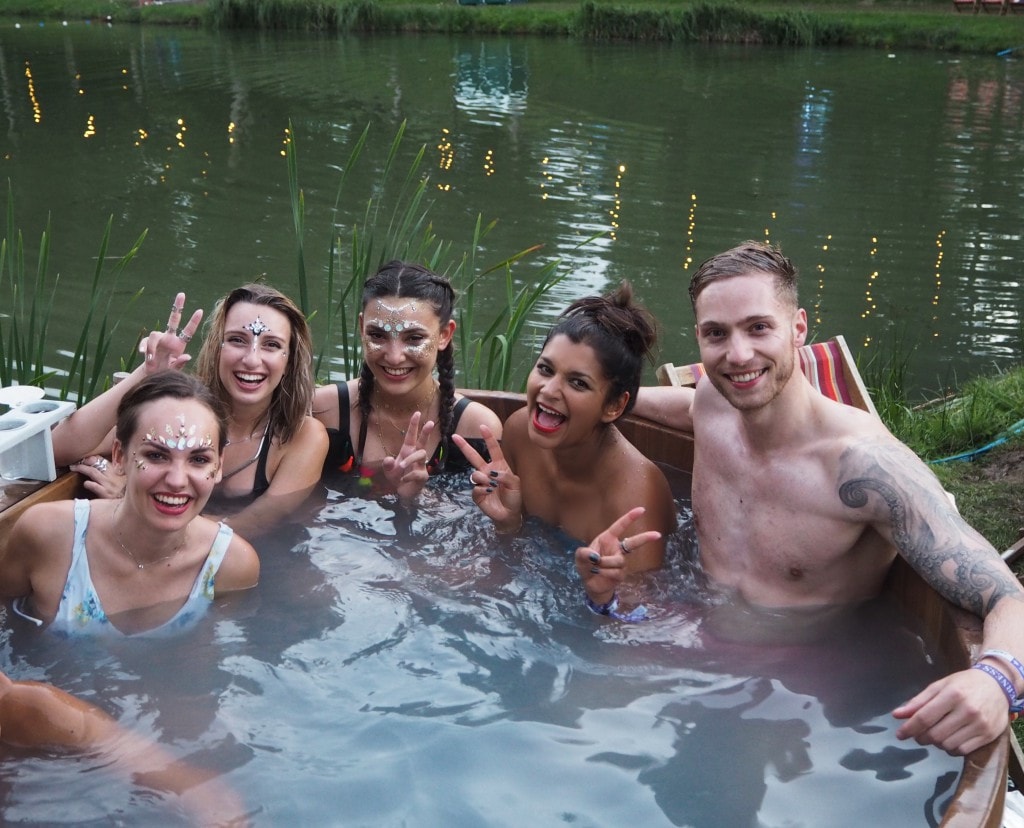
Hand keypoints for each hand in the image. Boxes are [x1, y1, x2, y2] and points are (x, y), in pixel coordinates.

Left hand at [70, 455, 124, 498]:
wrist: (133, 504)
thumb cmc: (128, 495)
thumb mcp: (126, 483)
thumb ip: (118, 476)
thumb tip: (105, 471)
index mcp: (119, 472)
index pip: (104, 460)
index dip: (94, 458)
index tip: (86, 458)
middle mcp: (114, 476)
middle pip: (97, 463)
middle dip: (85, 461)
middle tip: (75, 462)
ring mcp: (110, 484)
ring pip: (93, 472)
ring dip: (82, 468)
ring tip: (74, 468)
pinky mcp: (106, 494)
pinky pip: (94, 486)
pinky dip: (88, 483)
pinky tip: (85, 484)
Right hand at [137, 292, 202, 373]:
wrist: (154, 374)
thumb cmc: (166, 371)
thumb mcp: (174, 370)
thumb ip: (180, 363)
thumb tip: (187, 356)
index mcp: (179, 344)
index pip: (188, 331)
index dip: (193, 321)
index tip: (200, 310)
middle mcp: (170, 339)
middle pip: (173, 320)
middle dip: (177, 307)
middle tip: (182, 294)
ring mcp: (159, 340)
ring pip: (155, 334)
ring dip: (152, 347)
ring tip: (151, 359)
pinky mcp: (149, 344)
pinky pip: (145, 342)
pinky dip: (145, 347)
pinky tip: (144, 354)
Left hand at [381, 411, 434, 500]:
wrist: (403, 493)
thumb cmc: (397, 477)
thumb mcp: (389, 470)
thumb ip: (387, 464)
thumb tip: (389, 459)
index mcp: (408, 451)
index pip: (412, 436)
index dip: (414, 425)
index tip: (417, 412)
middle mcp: (416, 456)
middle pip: (423, 442)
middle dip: (426, 432)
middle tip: (430, 422)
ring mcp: (421, 466)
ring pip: (421, 455)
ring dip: (410, 459)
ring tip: (401, 466)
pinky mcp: (423, 476)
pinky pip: (417, 473)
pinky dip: (408, 476)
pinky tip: (402, 480)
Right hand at [452, 424, 522, 532]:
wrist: (509, 514)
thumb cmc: (514, 497)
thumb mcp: (516, 483)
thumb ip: (505, 475)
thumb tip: (491, 473)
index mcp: (499, 466)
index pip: (493, 449)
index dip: (488, 438)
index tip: (482, 426)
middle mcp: (488, 472)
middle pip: (474, 456)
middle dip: (464, 446)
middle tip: (454, 436)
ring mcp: (481, 482)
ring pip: (475, 474)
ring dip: (484, 478)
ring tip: (492, 485)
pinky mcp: (476, 493)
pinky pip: (476, 488)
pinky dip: (484, 490)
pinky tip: (489, 493)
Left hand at [574, 507, 661, 604]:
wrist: (590, 583)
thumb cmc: (586, 564)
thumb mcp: (579, 556)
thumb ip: (584, 553)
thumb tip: (595, 557)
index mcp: (608, 539)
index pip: (620, 526)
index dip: (630, 517)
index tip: (642, 509)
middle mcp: (616, 549)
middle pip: (634, 543)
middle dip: (646, 538)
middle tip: (658, 534)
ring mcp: (621, 562)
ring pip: (619, 561)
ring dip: (605, 563)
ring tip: (595, 567)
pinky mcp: (621, 574)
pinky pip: (616, 572)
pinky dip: (604, 573)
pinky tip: (599, 574)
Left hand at [892, 666, 1010, 754]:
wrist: (997, 685)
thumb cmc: (964, 684)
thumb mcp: (940, 686)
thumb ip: (918, 701)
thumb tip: (897, 715)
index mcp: (952, 695)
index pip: (925, 717)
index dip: (909, 728)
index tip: (899, 734)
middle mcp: (967, 711)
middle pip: (935, 734)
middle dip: (921, 737)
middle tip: (918, 734)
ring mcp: (980, 725)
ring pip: (948, 745)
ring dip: (936, 743)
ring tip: (935, 734)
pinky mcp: (989, 736)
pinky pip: (962, 751)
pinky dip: (951, 749)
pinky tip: (949, 740)